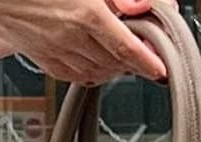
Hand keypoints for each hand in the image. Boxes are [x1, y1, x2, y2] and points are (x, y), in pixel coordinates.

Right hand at [0, 0, 167, 85]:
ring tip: (122, 61)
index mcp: (86, 14)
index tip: (159, 70)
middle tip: (145, 55)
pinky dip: (87, 75)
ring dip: (112, 69)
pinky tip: (95, 69)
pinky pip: (70, 75)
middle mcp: (71, 37)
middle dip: (132, 62)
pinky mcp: (41, 57)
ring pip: (94, 71)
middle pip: (113, 62)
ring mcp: (55, 50)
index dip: (146, 61)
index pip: (126, 46)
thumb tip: (139, 5)